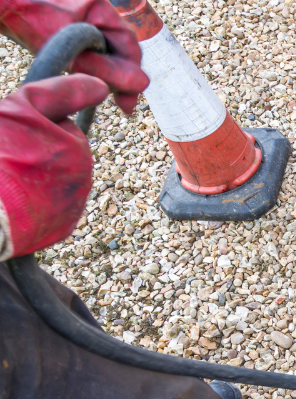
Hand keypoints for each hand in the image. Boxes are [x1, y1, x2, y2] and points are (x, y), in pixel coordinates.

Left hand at [0, 0, 147, 113]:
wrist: (4, 5)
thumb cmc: (29, 17)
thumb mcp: (68, 47)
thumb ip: (104, 66)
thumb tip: (141, 84)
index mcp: (102, 9)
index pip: (129, 46)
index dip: (132, 76)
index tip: (128, 105)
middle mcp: (100, 14)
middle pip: (121, 52)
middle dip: (121, 77)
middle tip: (121, 105)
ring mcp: (89, 22)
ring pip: (109, 55)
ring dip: (107, 75)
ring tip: (108, 96)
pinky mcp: (77, 32)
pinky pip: (95, 54)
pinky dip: (95, 70)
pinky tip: (91, 83)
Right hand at [0, 75, 108, 261]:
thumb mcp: (22, 107)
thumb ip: (62, 93)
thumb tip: (100, 85)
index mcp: (78, 148)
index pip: (61, 129)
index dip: (32, 128)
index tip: (13, 136)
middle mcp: (84, 178)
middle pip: (60, 158)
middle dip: (36, 156)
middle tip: (7, 160)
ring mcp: (75, 206)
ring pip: (55, 183)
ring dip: (35, 180)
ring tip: (8, 181)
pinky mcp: (62, 229)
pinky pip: (51, 210)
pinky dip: (34, 206)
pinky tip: (13, 202)